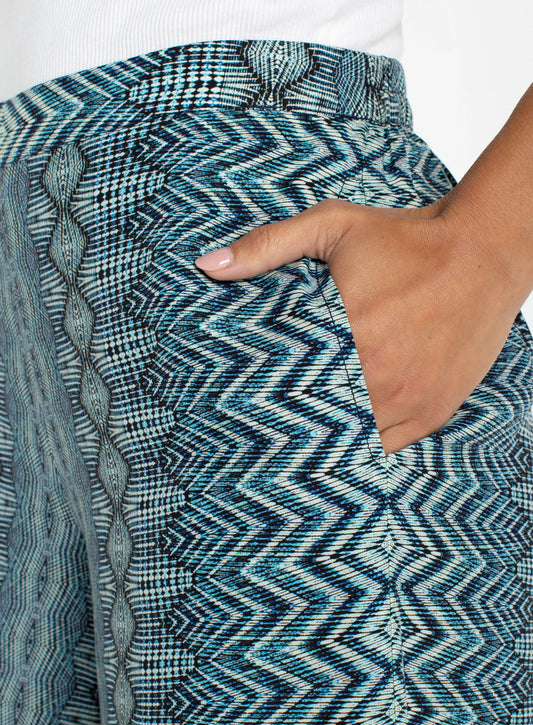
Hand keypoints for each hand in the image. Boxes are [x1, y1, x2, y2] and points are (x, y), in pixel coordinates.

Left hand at [194, 197, 520, 454]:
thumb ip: (269, 246)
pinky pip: (388, 447)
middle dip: (291, 428)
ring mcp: (408, 402)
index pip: (285, 393)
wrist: (485, 251)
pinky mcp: (432, 413)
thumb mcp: (334, 226)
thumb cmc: (409, 238)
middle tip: (264, 433)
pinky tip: (347, 432)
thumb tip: (208, 265)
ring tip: (303, 436)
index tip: (241, 412)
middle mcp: (378, 378)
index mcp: (347, 337)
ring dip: (329, 440)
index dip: (260, 408)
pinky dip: (366, 442)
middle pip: (317, 425)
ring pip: (353, 443)